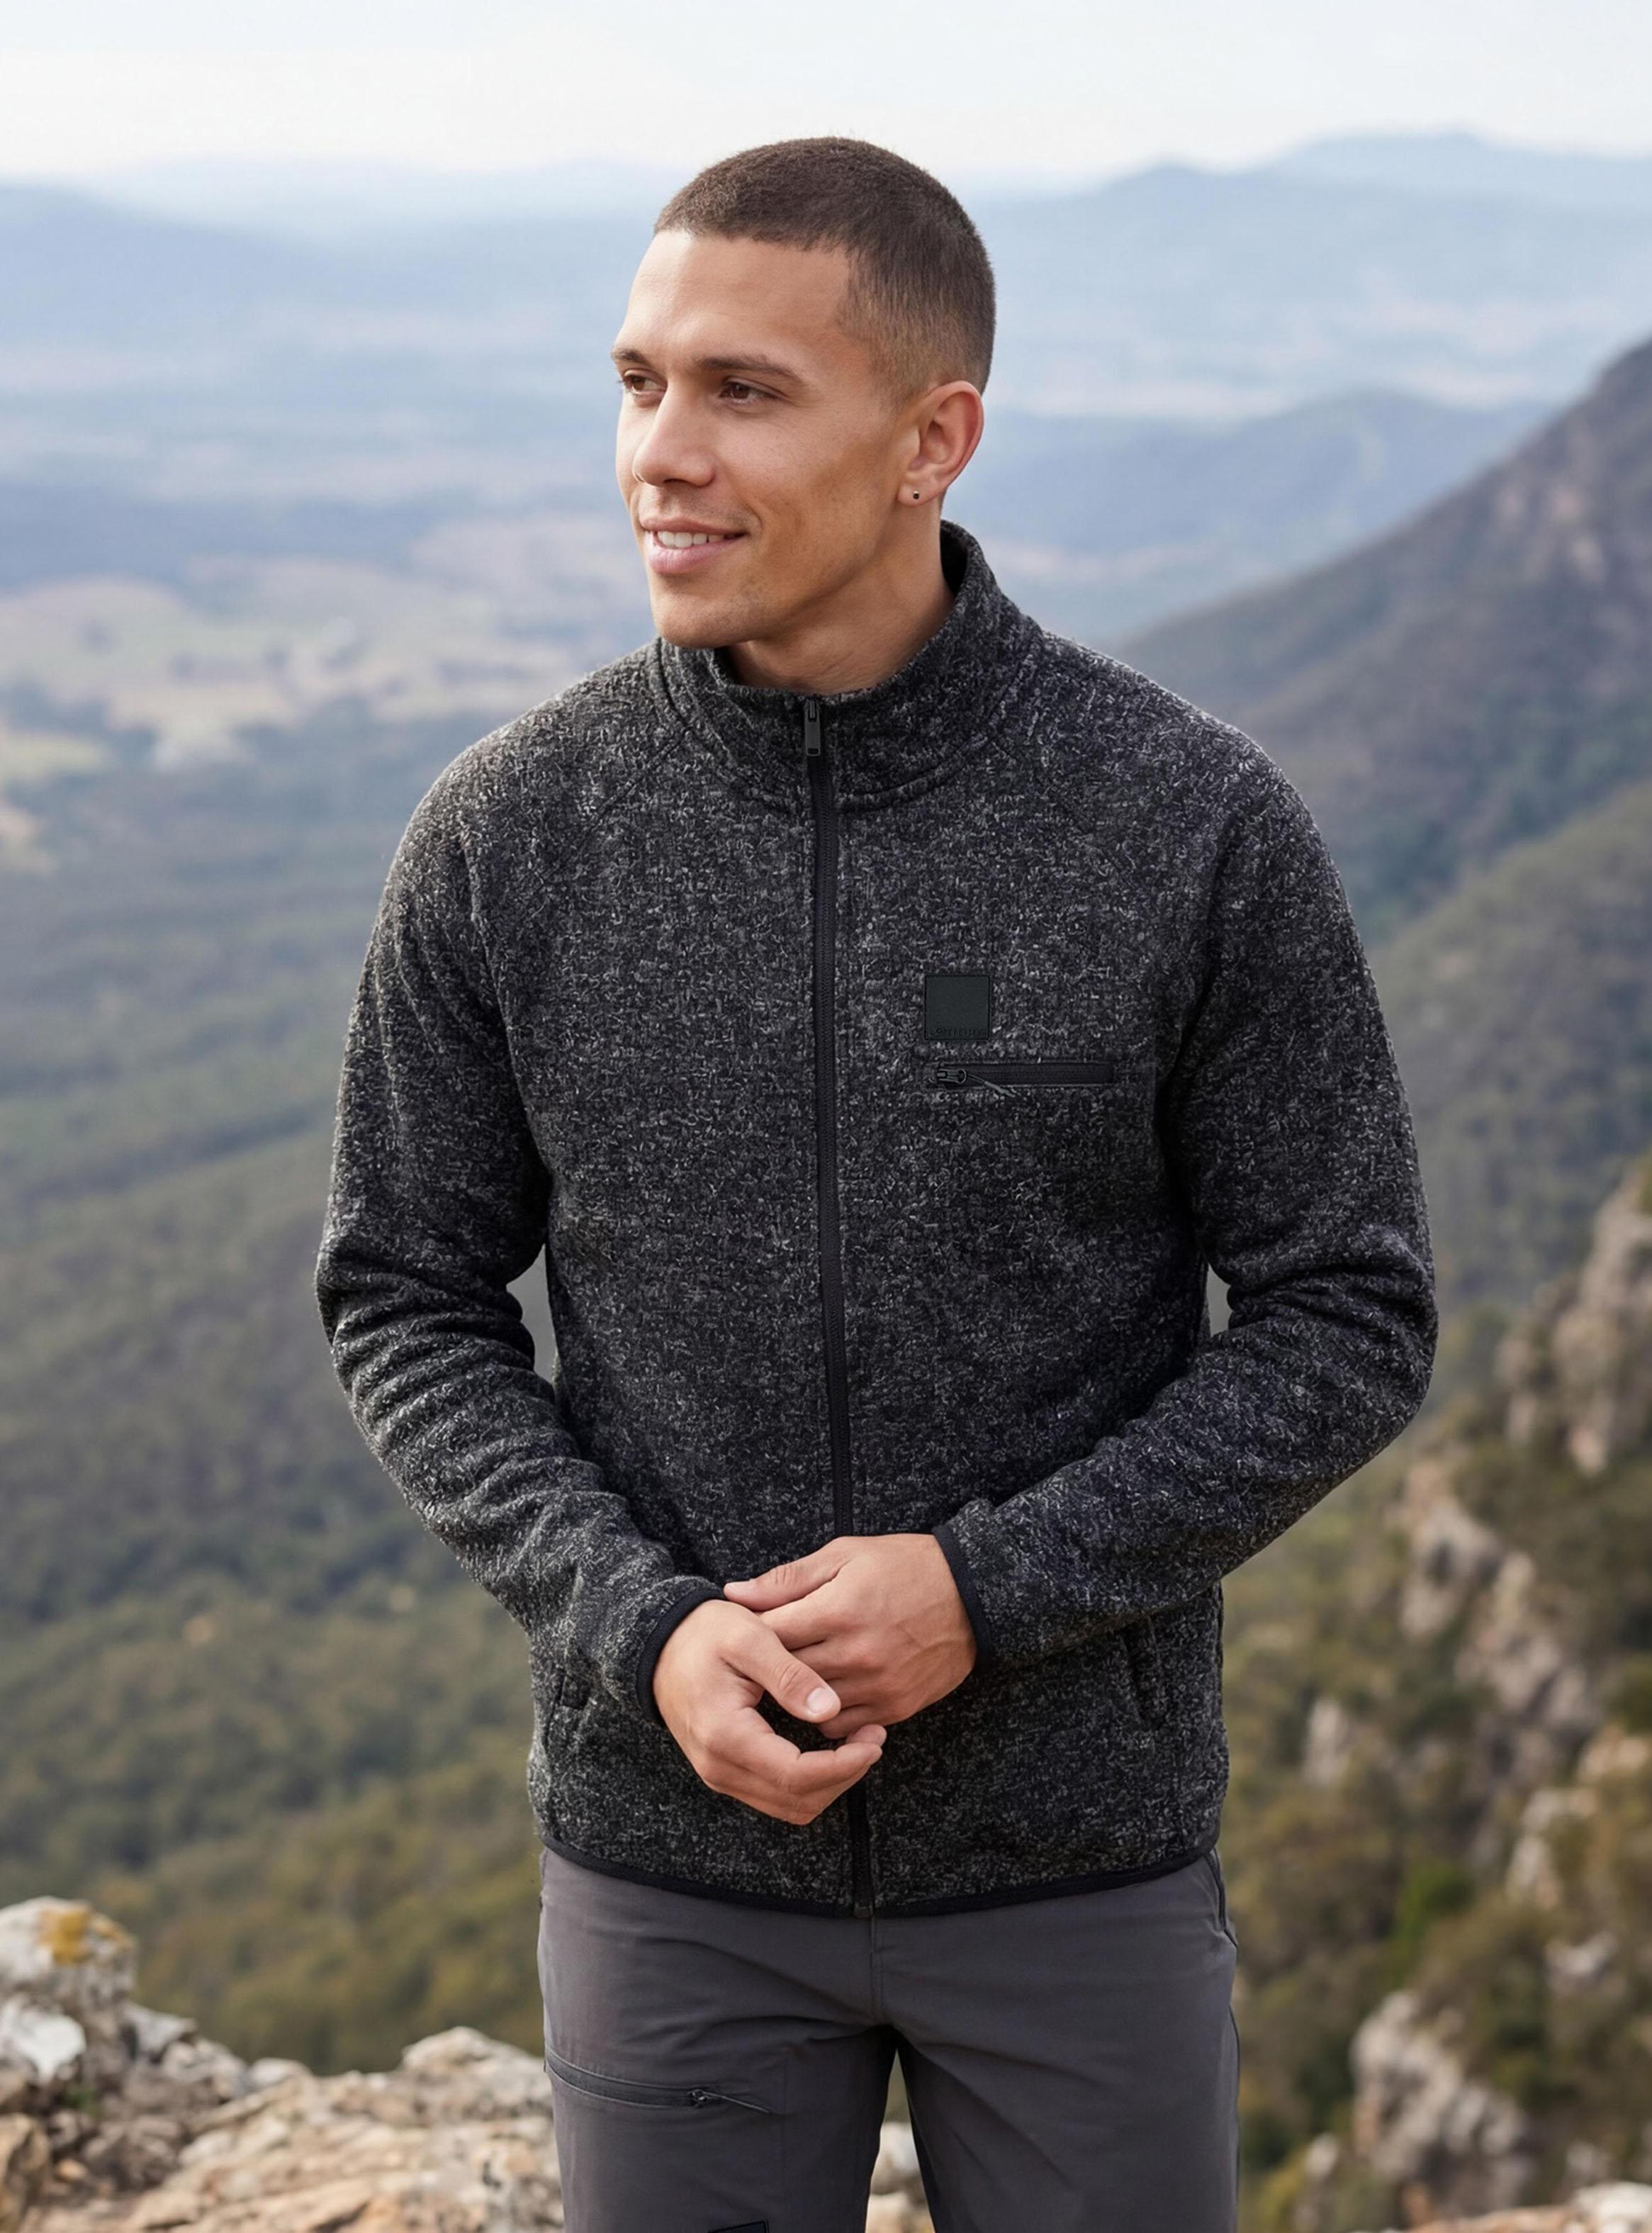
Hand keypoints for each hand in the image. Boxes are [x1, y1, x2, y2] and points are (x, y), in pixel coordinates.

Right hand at [652, 1597, 885, 1825]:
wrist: (661, 1644)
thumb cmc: (705, 1633)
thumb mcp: (750, 1638)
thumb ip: (789, 1675)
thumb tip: (830, 1711)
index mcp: (725, 1735)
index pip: (795, 1775)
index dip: (843, 1766)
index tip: (873, 1741)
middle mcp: (719, 1767)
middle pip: (797, 1801)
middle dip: (844, 1775)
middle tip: (874, 1738)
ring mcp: (720, 1774)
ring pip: (789, 1806)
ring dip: (830, 1782)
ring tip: (858, 1743)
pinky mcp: (726, 1771)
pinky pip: (776, 1795)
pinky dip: (810, 1780)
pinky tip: (830, 1748)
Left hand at [723, 1533, 976, 1739]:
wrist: (973, 1595)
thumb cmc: (904, 1566)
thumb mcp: (844, 1556)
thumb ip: (787, 1579)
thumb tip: (734, 1594)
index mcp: (839, 1609)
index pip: (770, 1635)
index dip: (748, 1634)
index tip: (738, 1632)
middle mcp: (856, 1652)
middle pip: (786, 1674)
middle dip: (765, 1668)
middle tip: (752, 1662)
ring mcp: (878, 1684)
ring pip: (810, 1705)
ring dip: (792, 1695)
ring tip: (782, 1679)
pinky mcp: (896, 1706)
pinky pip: (842, 1724)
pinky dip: (824, 1714)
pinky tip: (818, 1696)